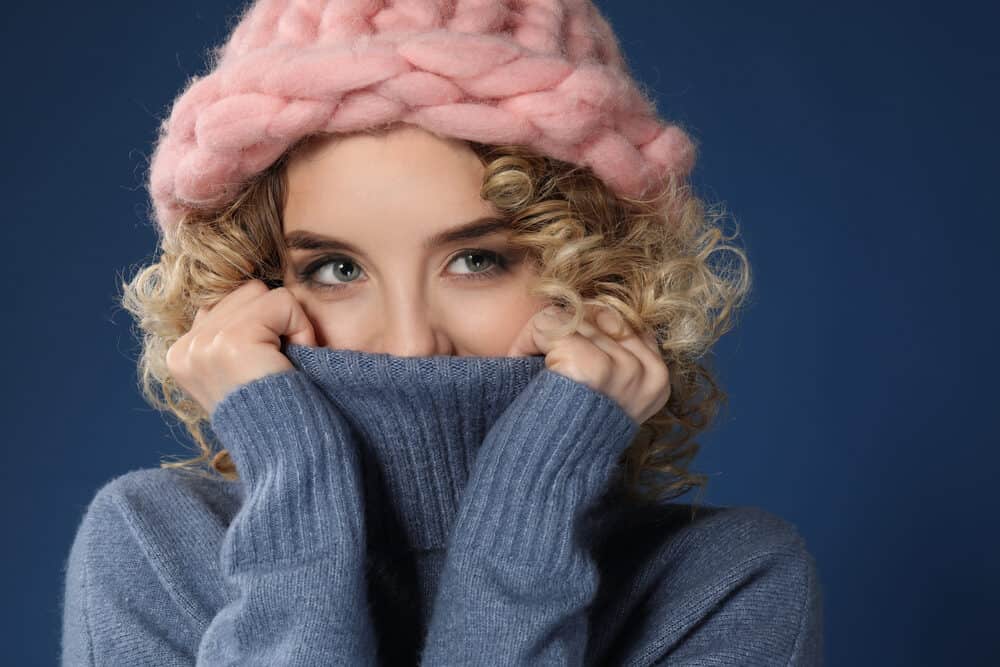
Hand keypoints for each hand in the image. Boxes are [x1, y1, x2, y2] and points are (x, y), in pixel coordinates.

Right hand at [166, 279, 317, 415]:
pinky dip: (302, 330)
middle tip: (280, 369)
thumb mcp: (243, 375)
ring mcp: (204, 345)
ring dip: (289, 324)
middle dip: (275, 322)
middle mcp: (184, 349)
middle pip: (245, 292)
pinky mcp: (232, 341)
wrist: (289, 458)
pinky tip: (293, 366)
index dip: (263, 328)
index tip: (265, 371)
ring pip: (262, 292)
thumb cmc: (280, 418)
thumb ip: (234, 336)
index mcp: (181, 356)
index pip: (228, 303)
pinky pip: (283, 302)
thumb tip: (253, 290)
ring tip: (285, 367)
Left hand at [505, 303, 669, 423]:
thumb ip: (615, 356)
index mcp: (658, 378)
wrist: (543, 476)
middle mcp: (648, 372)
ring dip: (542, 338)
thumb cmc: (566, 433)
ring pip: (572, 316)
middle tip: (544, 369)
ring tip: (534, 372)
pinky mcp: (591, 364)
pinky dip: (526, 341)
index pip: (624, 322)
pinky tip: (522, 365)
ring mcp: (622, 367)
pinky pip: (550, 324)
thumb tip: (598, 307)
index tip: (567, 367)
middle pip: (598, 315)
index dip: (586, 334)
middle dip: (564, 334)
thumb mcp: (607, 395)